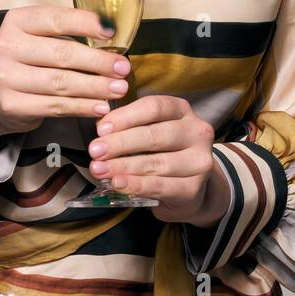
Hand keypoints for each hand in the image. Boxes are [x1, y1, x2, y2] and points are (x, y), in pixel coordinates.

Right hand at [0, 5, 131, 140]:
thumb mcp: (40, 38)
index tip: (112, 33)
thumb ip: (68, 35)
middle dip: (98, 62)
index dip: (86, 24)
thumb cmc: (28, 61)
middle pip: (61, 54)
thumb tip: (111, 38)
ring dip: (95, 87)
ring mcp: (5, 77)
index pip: (56, 19)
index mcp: (17, 21)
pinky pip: (54, 106)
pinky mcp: (11, 104)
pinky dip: (82, 107)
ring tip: (118, 89)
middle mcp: (6, 46)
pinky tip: (100, 106)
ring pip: (60, 83)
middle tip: (123, 68)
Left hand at [86, 94, 230, 225]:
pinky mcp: (193, 188)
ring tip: (99, 169)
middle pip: (154, 135)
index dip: (125, 117)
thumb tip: (101, 130)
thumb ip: (129, 127)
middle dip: (120, 143)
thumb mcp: (150, 132)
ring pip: (156, 162)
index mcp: (182, 110)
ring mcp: (199, 161)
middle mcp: (196, 132)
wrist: (189, 188)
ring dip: (123, 166)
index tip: (101, 128)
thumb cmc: (164, 153)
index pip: (154, 107)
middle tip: (95, 151)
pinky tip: (118, 183)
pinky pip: (160, 186)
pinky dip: (135, 184)